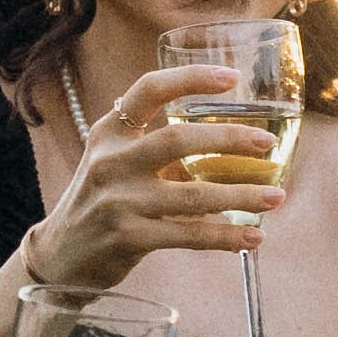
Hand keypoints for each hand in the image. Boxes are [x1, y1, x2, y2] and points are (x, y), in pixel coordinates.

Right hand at [32, 58, 282, 292]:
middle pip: (178, 139)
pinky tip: (254, 236)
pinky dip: (227, 236)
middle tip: (268, 143)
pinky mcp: (128, 237)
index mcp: (110, 132)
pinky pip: (189, 235)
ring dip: (242, 195)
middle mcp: (111, 161)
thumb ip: (161, 149)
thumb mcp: (118, 163)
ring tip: (277, 197)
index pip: (149, 90)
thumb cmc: (102, 203)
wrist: (60, 257)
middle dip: (230, 139)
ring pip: (193, 194)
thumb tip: (233, 142)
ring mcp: (118, 201)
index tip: (232, 79)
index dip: (191, 79)